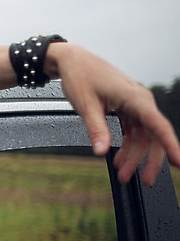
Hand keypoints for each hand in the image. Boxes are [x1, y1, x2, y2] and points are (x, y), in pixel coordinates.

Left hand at [54, 44, 179, 185]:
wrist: (71, 60)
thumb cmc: (80, 76)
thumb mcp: (86, 105)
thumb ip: (96, 129)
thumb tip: (101, 151)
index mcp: (135, 98)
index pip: (158, 125)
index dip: (170, 145)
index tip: (178, 162)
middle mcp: (140, 101)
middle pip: (153, 135)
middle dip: (149, 160)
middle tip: (143, 181)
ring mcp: (134, 104)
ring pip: (142, 135)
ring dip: (134, 156)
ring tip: (123, 174)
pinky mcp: (126, 106)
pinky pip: (133, 129)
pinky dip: (127, 145)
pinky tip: (119, 158)